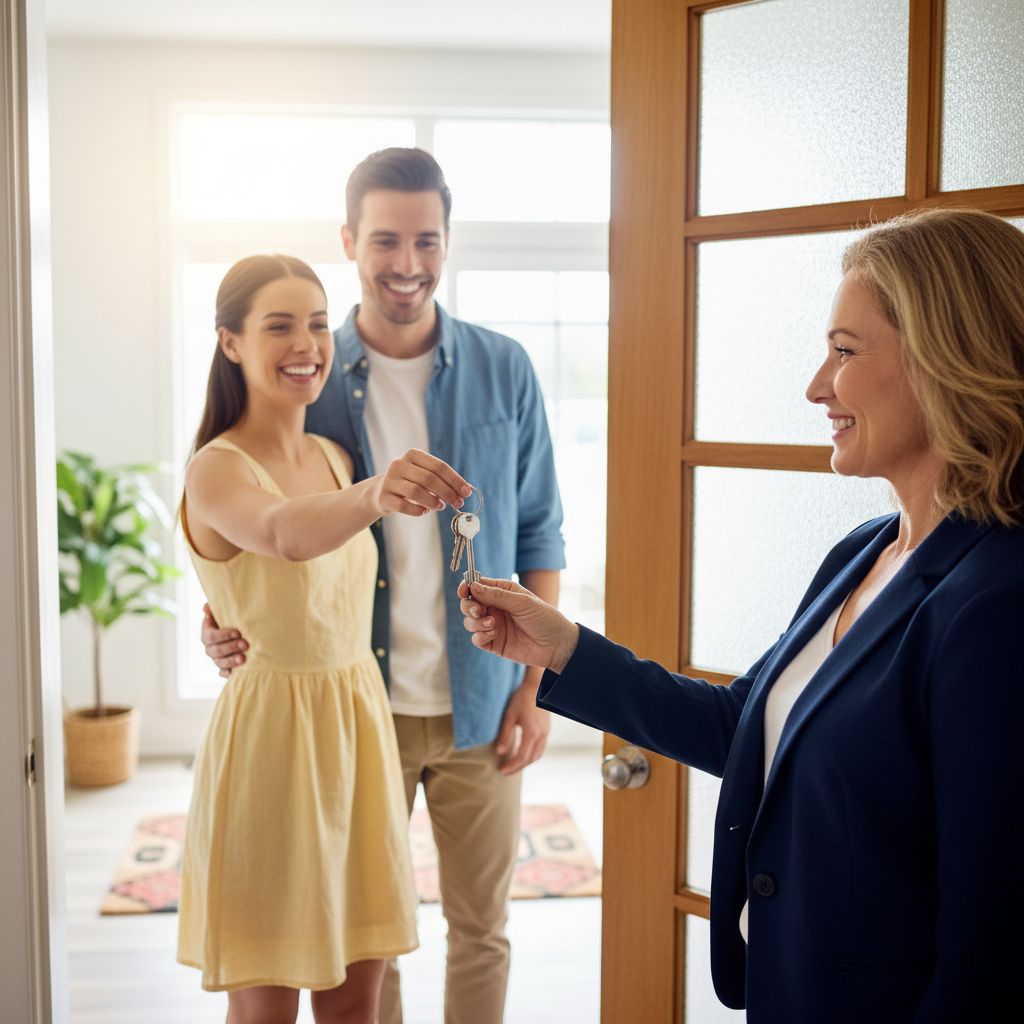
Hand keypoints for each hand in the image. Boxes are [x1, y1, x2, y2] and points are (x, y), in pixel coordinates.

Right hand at [201, 602, 247, 677]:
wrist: (240, 632)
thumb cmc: (232, 620)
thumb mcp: (224, 613)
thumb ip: (215, 609)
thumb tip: (206, 608)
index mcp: (207, 633)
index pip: (211, 636)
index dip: (224, 635)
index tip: (238, 632)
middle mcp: (210, 647)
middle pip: (216, 650)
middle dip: (231, 647)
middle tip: (245, 644)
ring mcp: (216, 659)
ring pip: (220, 662)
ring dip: (231, 661)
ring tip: (243, 659)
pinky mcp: (224, 667)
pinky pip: (222, 673)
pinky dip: (227, 673)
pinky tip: (234, 673)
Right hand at [372, 449, 471, 517]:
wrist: (380, 492)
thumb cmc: (409, 483)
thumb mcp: (424, 476)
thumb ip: (443, 481)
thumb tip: (466, 490)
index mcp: (413, 455)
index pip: (439, 466)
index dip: (455, 480)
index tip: (467, 492)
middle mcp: (399, 464)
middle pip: (429, 479)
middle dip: (447, 492)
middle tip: (458, 503)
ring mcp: (389, 480)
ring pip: (416, 491)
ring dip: (433, 502)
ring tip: (441, 507)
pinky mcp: (383, 497)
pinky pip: (403, 506)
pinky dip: (418, 510)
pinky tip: (425, 511)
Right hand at [459, 577, 579, 672]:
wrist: (557, 645)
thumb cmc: (544, 618)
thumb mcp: (522, 602)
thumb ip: (497, 595)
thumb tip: (473, 587)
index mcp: (502, 592)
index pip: (477, 586)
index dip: (467, 587)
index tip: (464, 591)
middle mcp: (495, 607)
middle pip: (469, 604)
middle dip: (468, 606)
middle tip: (478, 611)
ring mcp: (493, 625)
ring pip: (470, 622)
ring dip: (476, 622)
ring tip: (493, 624)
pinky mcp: (494, 643)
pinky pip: (476, 639)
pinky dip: (480, 636)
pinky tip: (494, 634)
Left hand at [494, 678, 549, 775]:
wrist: (535, 687)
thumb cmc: (521, 699)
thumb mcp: (509, 716)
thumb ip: (505, 735)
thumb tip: (499, 752)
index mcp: (532, 733)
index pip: (522, 756)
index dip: (511, 766)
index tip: (501, 770)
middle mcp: (541, 735)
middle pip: (531, 759)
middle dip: (518, 767)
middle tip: (506, 772)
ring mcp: (546, 732)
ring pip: (538, 754)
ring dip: (526, 763)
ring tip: (513, 766)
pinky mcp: (546, 729)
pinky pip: (540, 747)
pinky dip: (531, 755)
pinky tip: (522, 754)